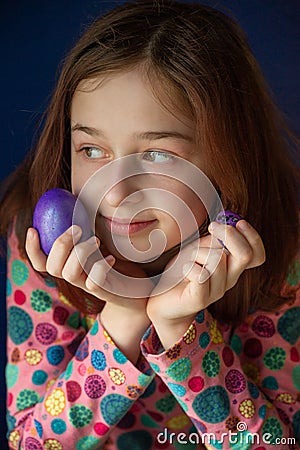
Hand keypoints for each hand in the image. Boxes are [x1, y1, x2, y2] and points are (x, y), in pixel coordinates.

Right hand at [25, 225, 151, 361]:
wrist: (136, 291)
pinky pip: (94, 282)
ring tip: (97, 240)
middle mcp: (73, 276)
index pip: (40, 262)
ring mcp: (86, 286)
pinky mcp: (102, 291)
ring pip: (69, 274)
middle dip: (60, 245)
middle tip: (77, 229)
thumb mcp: (99, 244)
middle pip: (51, 267)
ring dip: (80, 252)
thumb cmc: (115, 262)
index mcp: (68, 265)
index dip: (31, 248)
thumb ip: (86, 230)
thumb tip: (75, 202)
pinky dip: (100, 267)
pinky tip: (111, 259)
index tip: (33, 228)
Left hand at [146, 219, 265, 347]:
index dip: (253, 237)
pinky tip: (184, 270)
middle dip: (229, 235)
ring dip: (199, 252)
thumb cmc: (183, 270)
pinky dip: (189, 266)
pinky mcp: (200, 300)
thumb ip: (216, 239)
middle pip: (245, 255)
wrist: (164, 298)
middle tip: (212, 227)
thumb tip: (227, 224)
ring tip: (188, 259)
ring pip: (217, 260)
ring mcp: (216, 291)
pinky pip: (201, 275)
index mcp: (233, 267)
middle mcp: (229, 280)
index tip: (238, 223)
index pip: (257, 255)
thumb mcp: (201, 248)